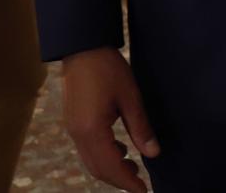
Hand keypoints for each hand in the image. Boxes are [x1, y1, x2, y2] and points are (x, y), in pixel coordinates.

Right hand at [62, 47, 160, 192]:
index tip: (144, 190)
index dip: (128, 182)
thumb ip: (141, 128)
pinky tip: (120, 148)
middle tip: (140, 183)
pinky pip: (86, 150)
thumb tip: (153, 153)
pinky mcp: (72, 122)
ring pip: (90, 161)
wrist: (82, 46)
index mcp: (92, 131)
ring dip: (110, 169)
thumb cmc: (107, 68)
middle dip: (118, 180)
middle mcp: (78, 135)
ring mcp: (72, 129)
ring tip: (133, 166)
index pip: (111, 167)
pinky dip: (102, 156)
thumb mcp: (130, 97)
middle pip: (98, 169)